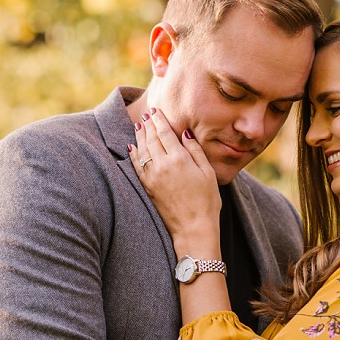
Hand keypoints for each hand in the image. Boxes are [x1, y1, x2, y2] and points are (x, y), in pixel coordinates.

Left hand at [129, 108, 220, 250]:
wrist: (193, 228)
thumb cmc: (206, 201)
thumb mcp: (208, 172)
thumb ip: (195, 150)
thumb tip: (185, 133)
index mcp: (179, 158)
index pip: (165, 132)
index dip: (159, 120)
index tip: (156, 110)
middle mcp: (163, 165)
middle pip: (151, 138)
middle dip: (148, 124)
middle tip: (147, 114)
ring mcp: (152, 176)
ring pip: (142, 150)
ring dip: (139, 136)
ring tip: (139, 126)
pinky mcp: (147, 187)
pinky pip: (136, 166)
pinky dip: (133, 154)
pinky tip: (131, 147)